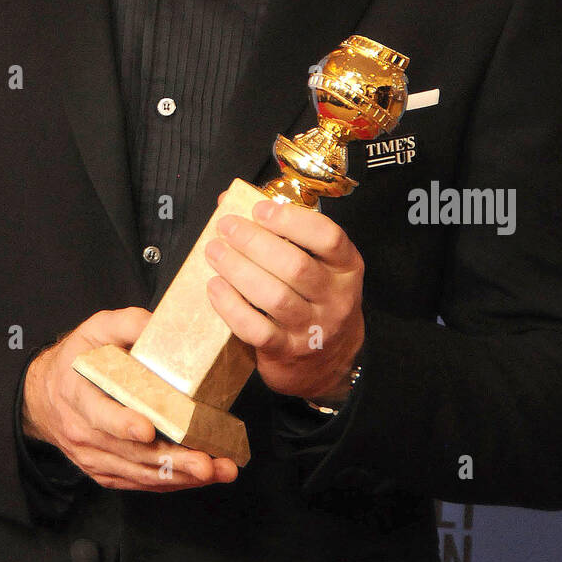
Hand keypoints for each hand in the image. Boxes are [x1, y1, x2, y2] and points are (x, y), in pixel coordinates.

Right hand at [22, 307, 238, 490]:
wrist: (45, 396)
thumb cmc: (76, 359)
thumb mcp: (95, 329)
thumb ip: (126, 324)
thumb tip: (162, 326)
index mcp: (77, 394)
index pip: (100, 414)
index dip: (123, 423)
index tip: (148, 430)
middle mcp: (83, 432)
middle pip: (129, 452)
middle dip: (171, 459)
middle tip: (206, 462)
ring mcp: (93, 457)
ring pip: (138, 472)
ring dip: (180, 475)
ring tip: (216, 470)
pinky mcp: (105, 472)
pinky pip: (138, 482)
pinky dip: (170, 482)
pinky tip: (198, 477)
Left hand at [204, 193, 364, 401]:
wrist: (330, 361)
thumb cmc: (316, 300)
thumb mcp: (317, 264)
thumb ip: (281, 232)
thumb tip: (230, 200)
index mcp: (345, 267)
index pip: (328, 237)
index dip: (292, 220)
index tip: (261, 209)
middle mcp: (335, 298)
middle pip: (295, 266)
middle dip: (254, 242)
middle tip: (227, 227)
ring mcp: (313, 328)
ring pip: (274, 296)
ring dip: (239, 270)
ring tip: (215, 252)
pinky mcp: (288, 351)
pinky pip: (256, 329)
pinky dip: (231, 306)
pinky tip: (215, 287)